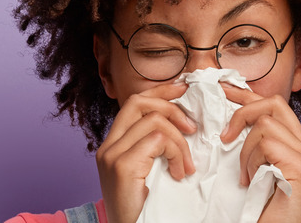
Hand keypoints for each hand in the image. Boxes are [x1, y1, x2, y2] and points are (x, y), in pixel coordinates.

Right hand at [95, 83, 196, 222]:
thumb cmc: (146, 210)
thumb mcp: (150, 173)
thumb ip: (155, 149)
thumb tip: (185, 123)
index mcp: (113, 146)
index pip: (134, 103)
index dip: (161, 92)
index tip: (184, 90)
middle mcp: (107, 147)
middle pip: (138, 101)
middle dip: (171, 106)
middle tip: (193, 127)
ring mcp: (112, 155)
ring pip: (155, 120)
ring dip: (180, 141)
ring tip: (187, 166)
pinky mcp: (122, 166)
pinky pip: (159, 140)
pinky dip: (177, 152)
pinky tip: (180, 173)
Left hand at [220, 85, 300, 222]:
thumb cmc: (261, 210)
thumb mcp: (254, 170)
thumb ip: (252, 146)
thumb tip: (228, 124)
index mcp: (295, 146)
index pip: (273, 106)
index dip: (247, 94)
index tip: (223, 90)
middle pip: (275, 103)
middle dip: (244, 112)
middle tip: (225, 137)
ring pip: (266, 124)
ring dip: (246, 150)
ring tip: (246, 175)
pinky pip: (267, 144)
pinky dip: (251, 161)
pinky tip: (251, 182)